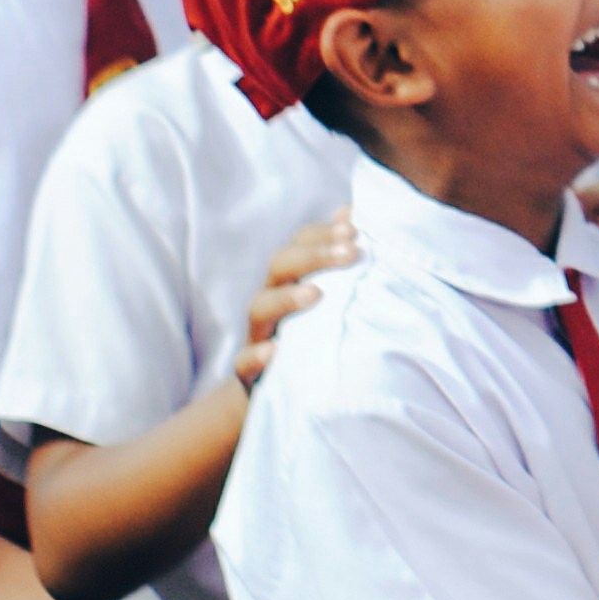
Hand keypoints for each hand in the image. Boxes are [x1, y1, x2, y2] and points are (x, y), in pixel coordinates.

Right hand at [236, 208, 356, 384]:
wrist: (279, 388)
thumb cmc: (312, 330)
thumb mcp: (328, 293)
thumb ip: (338, 254)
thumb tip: (350, 211)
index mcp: (291, 277)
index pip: (300, 243)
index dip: (323, 233)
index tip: (354, 229)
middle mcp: (271, 299)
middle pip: (280, 266)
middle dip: (314, 256)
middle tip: (351, 253)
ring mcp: (258, 333)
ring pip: (259, 308)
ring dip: (286, 298)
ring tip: (316, 294)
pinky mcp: (250, 371)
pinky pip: (244, 362)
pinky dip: (256, 356)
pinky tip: (273, 351)